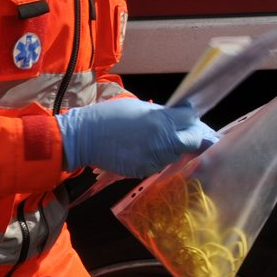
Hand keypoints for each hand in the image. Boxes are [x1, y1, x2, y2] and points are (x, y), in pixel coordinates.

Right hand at [58, 99, 218, 177]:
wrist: (83, 138)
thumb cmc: (109, 116)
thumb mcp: (138, 107)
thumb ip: (161, 113)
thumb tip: (177, 118)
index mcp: (162, 121)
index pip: (192, 119)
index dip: (190, 117)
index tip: (185, 116)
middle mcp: (163, 142)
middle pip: (192, 140)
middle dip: (190, 135)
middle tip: (180, 131)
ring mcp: (154, 159)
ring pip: (176, 153)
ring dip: (172, 147)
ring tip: (155, 140)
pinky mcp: (144, 170)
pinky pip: (159, 163)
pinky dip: (156, 157)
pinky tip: (142, 149)